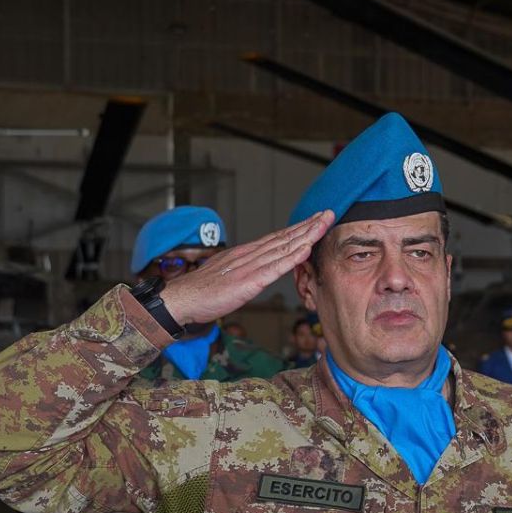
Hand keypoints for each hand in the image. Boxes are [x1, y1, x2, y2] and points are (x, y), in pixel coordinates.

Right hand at [157, 211, 335, 327]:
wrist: (183, 299)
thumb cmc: (203, 290)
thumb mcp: (230, 274)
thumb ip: (248, 268)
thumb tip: (263, 267)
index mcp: (247, 254)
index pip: (278, 237)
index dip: (299, 228)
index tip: (316, 219)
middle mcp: (250, 255)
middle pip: (285, 237)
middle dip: (308, 225)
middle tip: (328, 214)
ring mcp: (250, 267)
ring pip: (283, 248)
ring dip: (305, 235)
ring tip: (323, 224)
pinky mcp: (248, 282)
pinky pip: (274, 268)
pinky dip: (291, 258)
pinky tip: (305, 249)